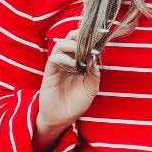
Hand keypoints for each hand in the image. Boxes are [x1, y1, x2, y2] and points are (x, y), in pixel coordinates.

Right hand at [33, 29, 100, 151]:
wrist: (62, 118)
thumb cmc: (76, 104)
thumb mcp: (91, 89)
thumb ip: (94, 74)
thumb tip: (95, 57)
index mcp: (79, 62)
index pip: (82, 43)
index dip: (90, 37)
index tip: (102, 33)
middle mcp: (68, 61)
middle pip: (70, 39)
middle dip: (79, 35)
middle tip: (89, 38)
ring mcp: (58, 65)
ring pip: (60, 45)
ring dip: (71, 45)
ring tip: (81, 52)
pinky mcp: (49, 72)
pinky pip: (53, 59)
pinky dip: (63, 58)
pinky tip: (73, 65)